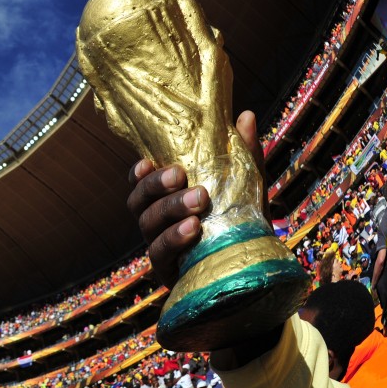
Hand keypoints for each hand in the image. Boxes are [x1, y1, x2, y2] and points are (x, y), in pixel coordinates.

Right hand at [127, 110, 263, 289]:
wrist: (249, 271)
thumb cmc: (239, 224)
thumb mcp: (244, 189)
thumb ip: (242, 157)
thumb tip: (245, 116)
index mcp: (165, 199)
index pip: (139, 182)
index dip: (138, 172)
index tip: (147, 161)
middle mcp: (155, 221)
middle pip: (138, 200)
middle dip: (156, 186)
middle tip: (180, 175)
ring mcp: (158, 245)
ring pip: (148, 223)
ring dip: (170, 208)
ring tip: (198, 200)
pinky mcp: (168, 270)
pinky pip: (161, 252)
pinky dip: (174, 238)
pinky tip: (194, 229)